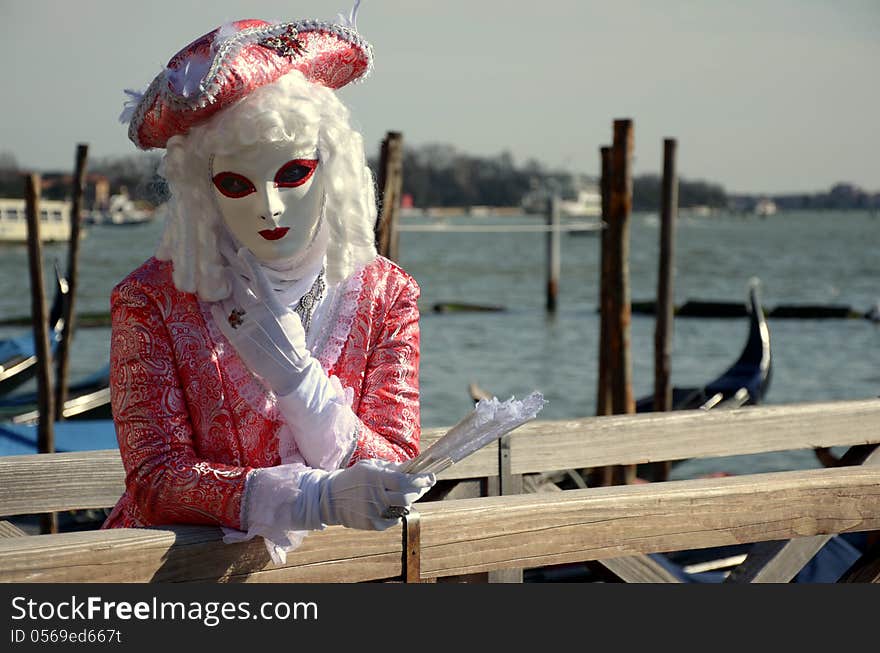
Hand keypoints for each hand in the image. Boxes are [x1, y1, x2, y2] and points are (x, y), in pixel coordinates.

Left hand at [211, 246, 308, 394]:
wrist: (288, 370)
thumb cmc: (293, 343)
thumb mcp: (290, 319)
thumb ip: (277, 304)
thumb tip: (265, 293)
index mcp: (272, 307)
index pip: (259, 280)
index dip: (250, 263)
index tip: (242, 251)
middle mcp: (256, 314)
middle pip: (238, 288)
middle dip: (229, 275)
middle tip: (223, 267)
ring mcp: (244, 327)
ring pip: (227, 303)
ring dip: (222, 294)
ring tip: (219, 287)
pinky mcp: (236, 340)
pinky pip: (221, 321)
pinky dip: (216, 312)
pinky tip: (215, 306)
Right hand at [316, 459, 435, 529]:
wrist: (330, 498)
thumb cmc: (354, 478)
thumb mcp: (371, 466)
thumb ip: (392, 467)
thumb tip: (415, 467)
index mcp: (375, 478)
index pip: (405, 481)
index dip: (421, 480)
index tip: (431, 477)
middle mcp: (376, 496)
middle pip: (407, 497)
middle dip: (420, 491)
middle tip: (424, 485)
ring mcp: (374, 512)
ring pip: (403, 509)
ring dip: (409, 501)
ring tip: (408, 494)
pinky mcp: (373, 525)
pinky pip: (394, 519)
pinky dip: (397, 511)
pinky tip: (392, 504)